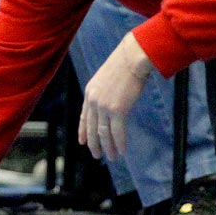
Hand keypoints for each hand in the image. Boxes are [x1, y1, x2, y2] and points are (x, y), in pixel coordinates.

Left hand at [78, 35, 152, 161]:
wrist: (133, 57)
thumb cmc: (125, 63)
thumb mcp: (108, 76)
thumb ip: (105, 90)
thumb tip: (112, 99)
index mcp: (90, 92)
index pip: (84, 117)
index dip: (83, 131)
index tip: (83, 142)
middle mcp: (94, 101)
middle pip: (92, 128)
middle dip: (94, 144)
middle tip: (97, 155)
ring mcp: (104, 106)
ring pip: (104, 134)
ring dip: (108, 147)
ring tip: (112, 157)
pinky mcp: (117, 110)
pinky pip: (117, 132)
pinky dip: (119, 143)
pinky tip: (122, 151)